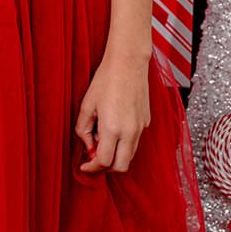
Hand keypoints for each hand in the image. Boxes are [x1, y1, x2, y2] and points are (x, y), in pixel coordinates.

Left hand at [74, 52, 149, 172]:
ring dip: (116, 155)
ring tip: (103, 137)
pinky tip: (114, 127)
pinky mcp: (146, 122)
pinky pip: (135, 141)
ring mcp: (141, 128)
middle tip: (94, 157)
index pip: (105, 162)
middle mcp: (130, 132)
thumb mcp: (86, 105)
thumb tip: (88, 146)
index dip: (92, 167)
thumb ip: (84, 129)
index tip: (84, 165)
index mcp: (113, 129)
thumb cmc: (105, 80)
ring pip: (130, 155)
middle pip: (121, 167)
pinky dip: (124, 143)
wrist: (128, 64)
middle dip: (107, 167)